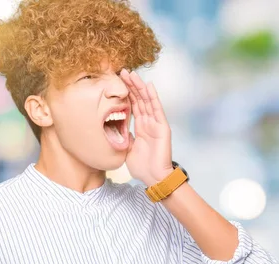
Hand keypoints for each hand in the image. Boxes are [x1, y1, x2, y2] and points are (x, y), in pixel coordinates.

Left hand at [120, 69, 172, 186]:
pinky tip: (149, 86)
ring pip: (147, 101)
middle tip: (123, 71)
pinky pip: (157, 109)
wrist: (154, 178)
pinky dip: (153, 97)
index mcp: (141, 127)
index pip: (133, 105)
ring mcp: (156, 124)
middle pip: (139, 99)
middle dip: (131, 85)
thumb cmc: (142, 166)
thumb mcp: (128, 149)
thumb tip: (115, 130)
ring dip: (140, 87)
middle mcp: (149, 122)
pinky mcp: (162, 127)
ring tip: (132, 74)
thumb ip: (125, 137)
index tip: (117, 81)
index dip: (126, 93)